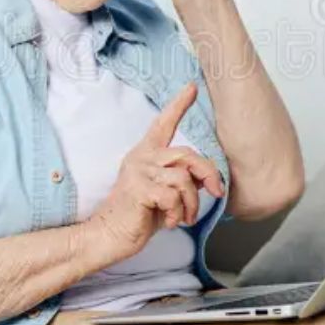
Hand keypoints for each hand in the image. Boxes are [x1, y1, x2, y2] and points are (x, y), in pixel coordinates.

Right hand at [86, 82, 224, 262]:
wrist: (108, 237)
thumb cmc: (137, 217)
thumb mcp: (164, 195)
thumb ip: (182, 181)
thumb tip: (208, 176)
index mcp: (146, 155)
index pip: (163, 124)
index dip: (178, 105)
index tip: (191, 87)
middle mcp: (141, 157)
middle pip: (188, 155)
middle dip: (209, 175)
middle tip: (217, 193)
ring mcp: (139, 171)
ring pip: (183, 178)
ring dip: (191, 203)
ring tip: (184, 217)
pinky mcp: (139, 189)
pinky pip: (173, 197)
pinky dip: (178, 213)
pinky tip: (169, 222)